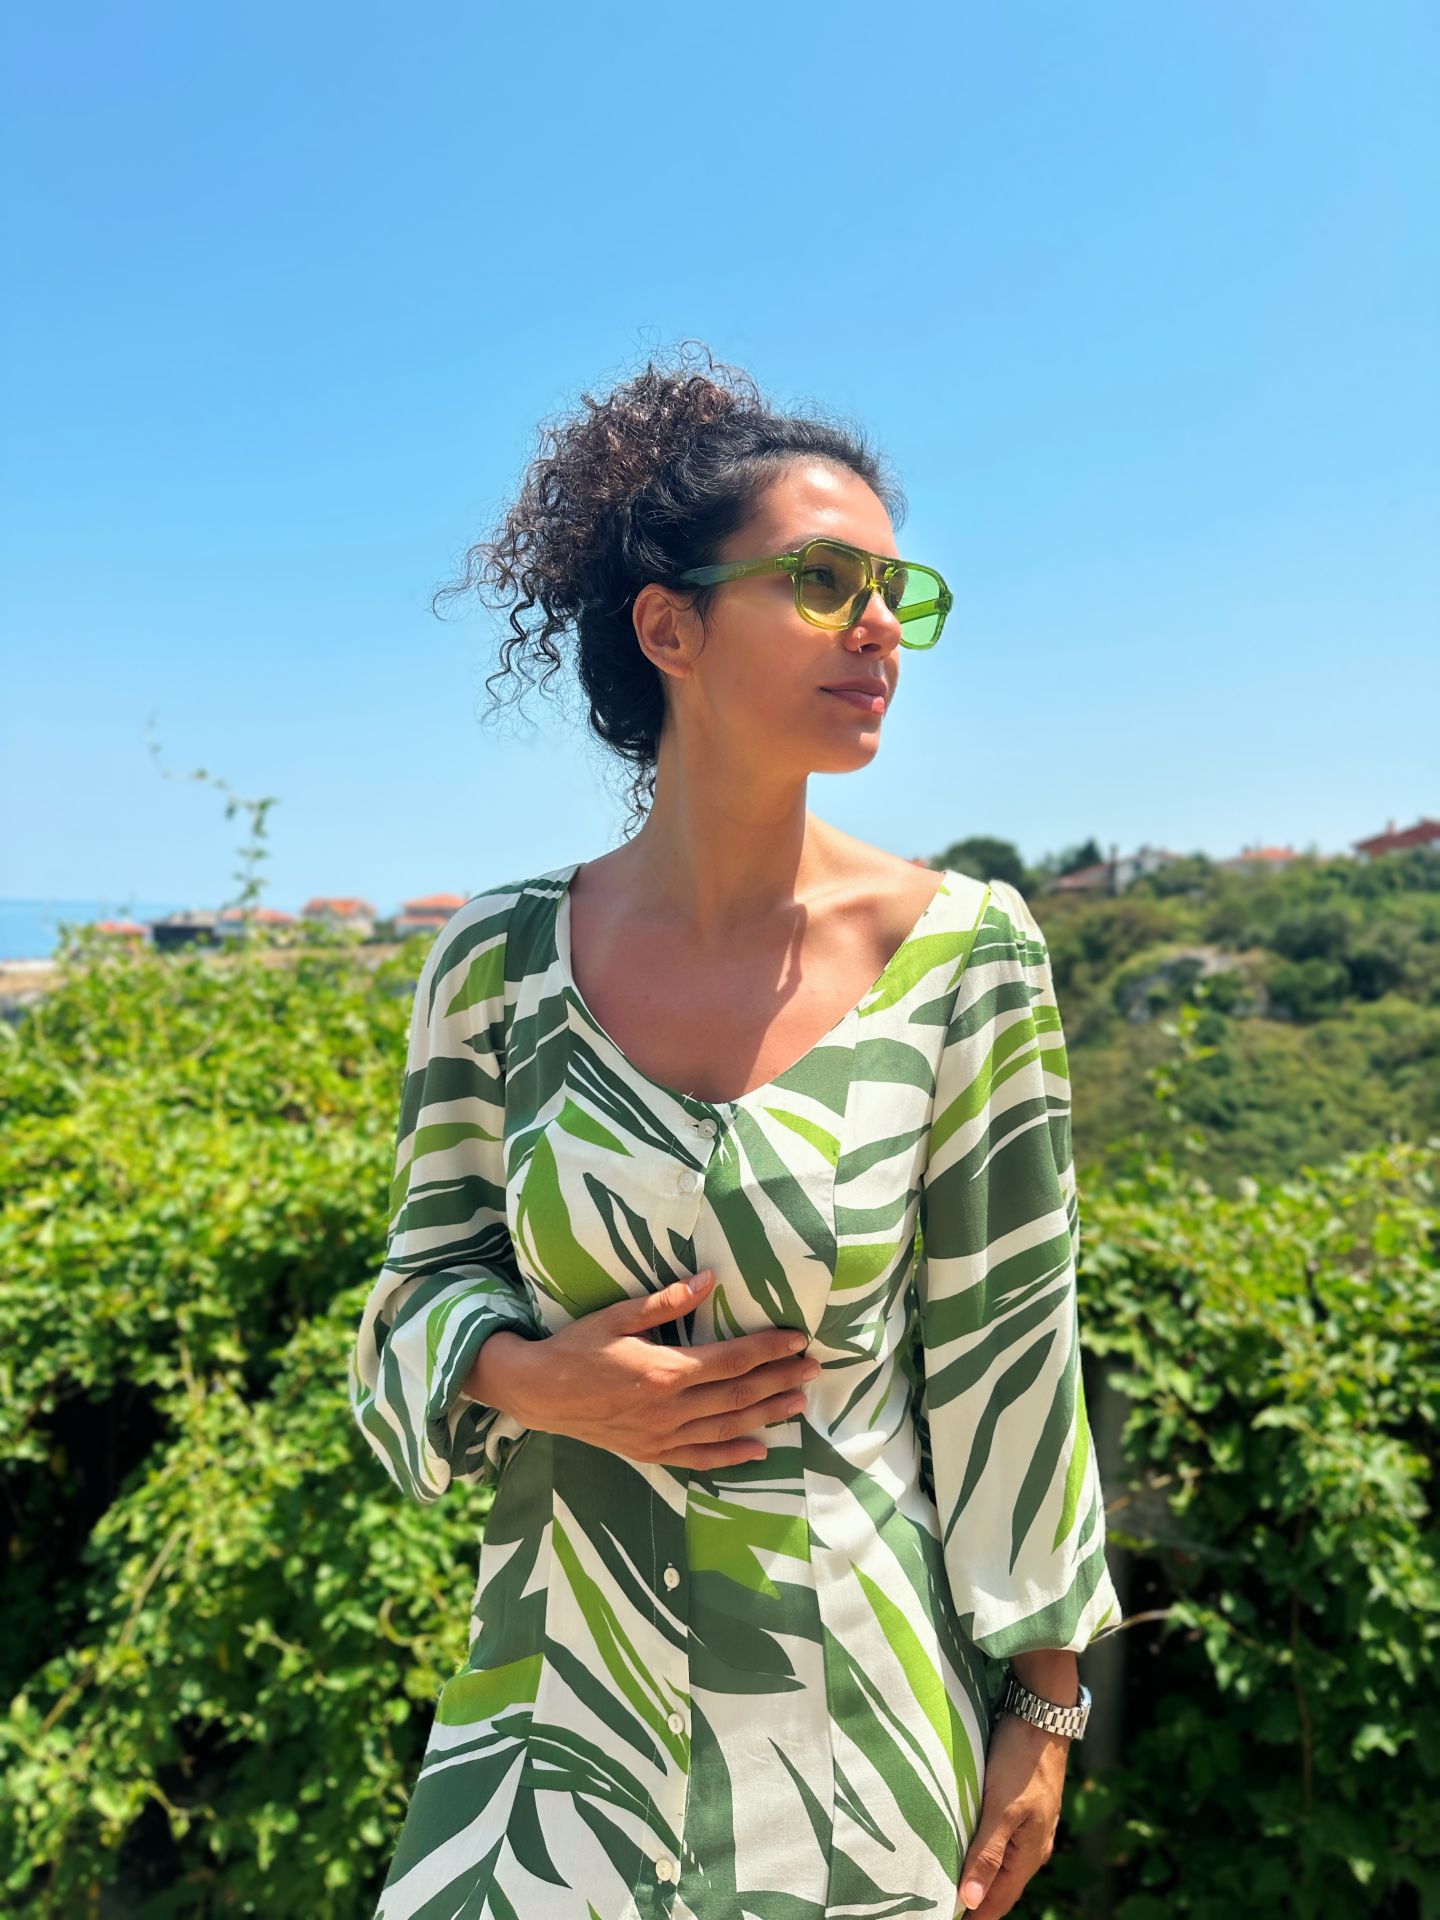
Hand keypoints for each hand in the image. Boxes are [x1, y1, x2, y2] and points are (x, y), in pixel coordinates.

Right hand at [506, 1270, 821, 1470]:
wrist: (539, 1393)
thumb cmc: (577, 1348)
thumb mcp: (617, 1316)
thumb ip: (666, 1301)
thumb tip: (709, 1279)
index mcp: (666, 1371)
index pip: (733, 1360)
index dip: (769, 1350)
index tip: (797, 1340)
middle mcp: (670, 1409)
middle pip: (739, 1395)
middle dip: (780, 1380)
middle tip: (813, 1370)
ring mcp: (662, 1435)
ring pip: (728, 1427)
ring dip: (767, 1415)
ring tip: (799, 1403)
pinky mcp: (652, 1452)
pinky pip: (701, 1458)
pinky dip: (732, 1455)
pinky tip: (759, 1450)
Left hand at [957, 1712, 1071, 1915]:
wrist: (1041, 1716)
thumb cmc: (1021, 1761)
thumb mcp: (1001, 1808)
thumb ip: (987, 1854)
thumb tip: (971, 1902)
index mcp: (1030, 1855)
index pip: (998, 1903)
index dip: (973, 1915)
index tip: (941, 1917)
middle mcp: (1032, 1848)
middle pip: (1000, 1887)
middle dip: (973, 1900)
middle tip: (936, 1901)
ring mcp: (1029, 1828)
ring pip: (999, 1864)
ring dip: (976, 1875)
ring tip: (944, 1878)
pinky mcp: (1022, 1808)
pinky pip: (1000, 1842)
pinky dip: (981, 1850)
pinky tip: (963, 1844)